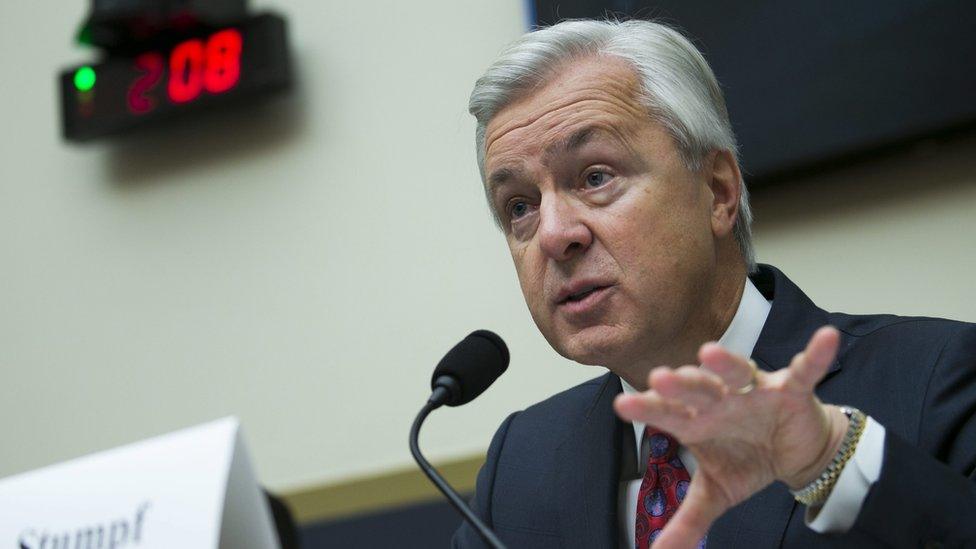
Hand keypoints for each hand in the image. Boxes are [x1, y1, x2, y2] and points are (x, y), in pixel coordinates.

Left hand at [613, 326, 850, 548]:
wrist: (796, 454)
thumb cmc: (748, 460)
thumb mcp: (718, 493)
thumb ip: (688, 520)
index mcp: (698, 420)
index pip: (668, 413)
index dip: (647, 409)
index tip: (622, 406)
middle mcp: (721, 399)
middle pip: (698, 388)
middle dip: (682, 384)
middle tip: (661, 378)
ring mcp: (755, 390)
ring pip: (738, 372)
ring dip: (726, 363)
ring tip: (709, 353)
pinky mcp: (792, 388)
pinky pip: (803, 369)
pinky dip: (814, 355)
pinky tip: (825, 338)